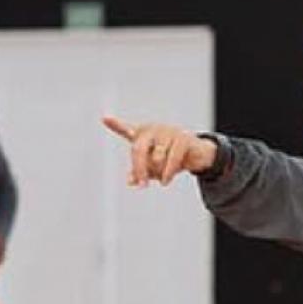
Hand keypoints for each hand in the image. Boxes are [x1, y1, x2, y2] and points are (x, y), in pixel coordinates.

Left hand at [101, 116, 217, 185]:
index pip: (126, 130)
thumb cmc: (170, 158)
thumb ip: (139, 173)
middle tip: (142, 184)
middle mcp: (153, 130)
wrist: (198, 155)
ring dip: (158, 172)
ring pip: (157, 157)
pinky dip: (168, 172)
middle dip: (139, 169)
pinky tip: (165, 181)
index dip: (115, 125)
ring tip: (162, 180)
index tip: (105, 119)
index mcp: (143, 135)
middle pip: (138, 149)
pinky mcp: (183, 138)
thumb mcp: (153, 168)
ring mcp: (168, 132)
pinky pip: (173, 158)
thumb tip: (131, 181)